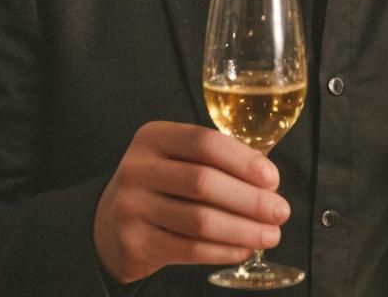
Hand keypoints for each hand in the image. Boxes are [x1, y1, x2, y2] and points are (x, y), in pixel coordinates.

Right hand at [93, 121, 290, 283]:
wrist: (107, 224)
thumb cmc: (159, 183)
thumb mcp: (174, 156)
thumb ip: (214, 159)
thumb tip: (267, 179)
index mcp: (154, 136)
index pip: (204, 142)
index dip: (243, 160)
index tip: (272, 178)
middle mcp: (139, 168)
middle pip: (204, 183)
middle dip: (250, 200)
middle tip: (281, 211)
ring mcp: (132, 207)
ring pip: (200, 221)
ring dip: (243, 230)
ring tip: (271, 235)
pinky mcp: (134, 243)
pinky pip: (189, 250)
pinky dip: (223, 251)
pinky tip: (244, 249)